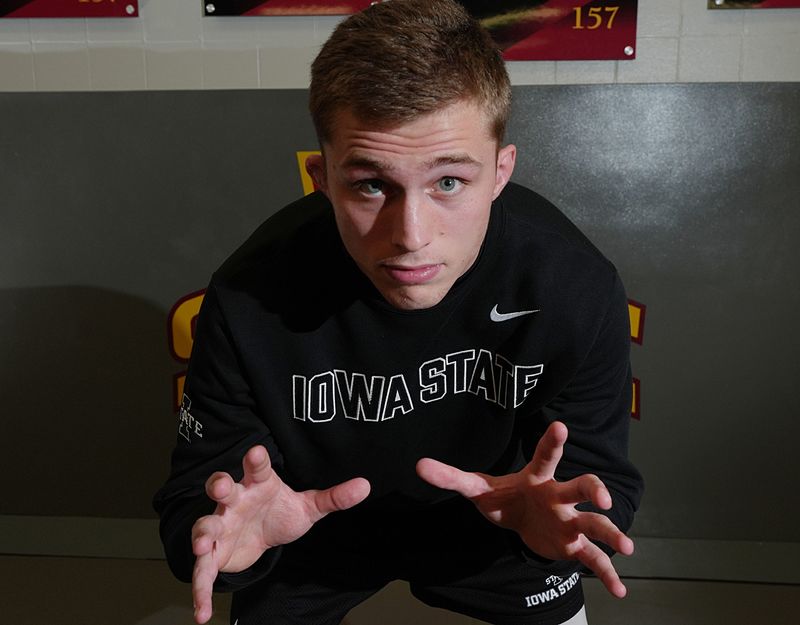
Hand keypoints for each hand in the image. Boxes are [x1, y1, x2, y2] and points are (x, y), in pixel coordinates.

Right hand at [191, 445, 369, 623]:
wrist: (257, 536)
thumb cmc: (279, 512)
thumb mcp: (308, 507)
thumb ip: (334, 498)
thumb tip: (365, 486)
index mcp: (259, 484)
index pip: (257, 468)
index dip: (256, 459)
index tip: (256, 451)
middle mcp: (235, 501)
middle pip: (222, 488)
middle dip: (218, 485)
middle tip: (220, 487)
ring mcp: (221, 525)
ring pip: (206, 525)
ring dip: (201, 534)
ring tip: (201, 546)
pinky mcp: (214, 553)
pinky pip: (203, 571)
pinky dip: (200, 592)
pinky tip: (202, 613)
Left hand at [416, 421, 633, 597]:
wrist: (521, 518)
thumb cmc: (503, 497)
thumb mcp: (476, 487)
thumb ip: (450, 477)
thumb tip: (417, 465)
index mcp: (537, 477)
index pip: (545, 455)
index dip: (553, 441)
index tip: (561, 426)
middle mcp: (559, 496)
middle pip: (581, 487)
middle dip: (595, 490)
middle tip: (604, 499)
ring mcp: (570, 521)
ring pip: (595, 524)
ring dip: (611, 534)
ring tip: (625, 548)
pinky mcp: (573, 545)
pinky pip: (594, 559)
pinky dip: (608, 575)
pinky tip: (620, 593)